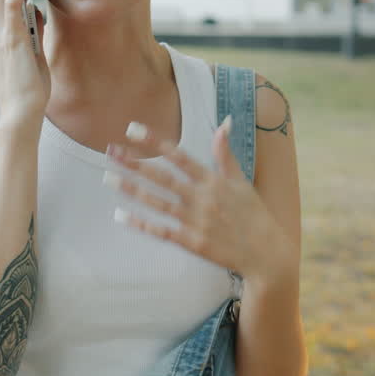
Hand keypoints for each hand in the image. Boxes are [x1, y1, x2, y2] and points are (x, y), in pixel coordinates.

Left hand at [106, 117, 295, 281]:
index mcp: (214, 180)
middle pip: (163, 177)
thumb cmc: (254, 214)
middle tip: (110, 151)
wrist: (266, 253)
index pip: (179, 156)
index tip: (132, 129)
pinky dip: (141, 224)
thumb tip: (223, 122)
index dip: (155, 141)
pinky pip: (161, 231)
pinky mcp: (192, 242)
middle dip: (135, 163)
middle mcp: (203, 198)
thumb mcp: (242, 180)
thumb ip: (226, 153)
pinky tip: (120, 215)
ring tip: (108, 177)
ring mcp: (196, 221)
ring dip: (132, 190)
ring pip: (157, 202)